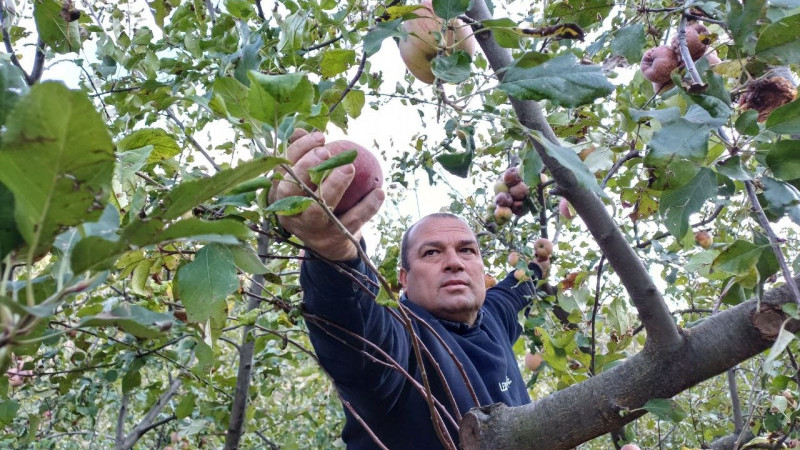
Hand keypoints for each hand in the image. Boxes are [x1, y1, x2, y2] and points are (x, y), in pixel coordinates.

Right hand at [268, 129, 384, 260]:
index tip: (320, 136)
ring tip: (349, 168)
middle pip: (291, 191)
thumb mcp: (306, 181)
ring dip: (334, 187)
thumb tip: (299, 130)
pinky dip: (367, 207)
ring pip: (318, 210)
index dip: (299, 151)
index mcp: (280, 195)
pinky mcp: (333, 239)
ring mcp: (312, 229)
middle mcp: (291, 213)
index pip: (282, 169)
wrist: (330, 244)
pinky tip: (379, 191)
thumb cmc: (315, 200)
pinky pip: (351, 221)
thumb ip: (303, 157)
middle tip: (327, 153)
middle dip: (307, 169)